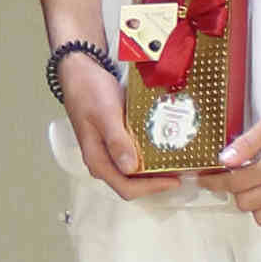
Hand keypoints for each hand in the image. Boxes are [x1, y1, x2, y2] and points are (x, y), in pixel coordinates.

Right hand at [60, 54, 183, 198]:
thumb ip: (117, 142)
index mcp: (98, 160)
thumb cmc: (89, 92)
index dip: (151, 188)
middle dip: (156, 182)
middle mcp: (103, 161)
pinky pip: (134, 156)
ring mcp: (108, 151)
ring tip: (175, 160)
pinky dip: (148, 156)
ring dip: (153, 170)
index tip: (175, 179)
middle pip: (131, 184)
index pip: (126, 187)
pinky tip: (162, 146)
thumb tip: (130, 168)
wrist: (79, 73)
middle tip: (181, 171)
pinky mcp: (115, 141)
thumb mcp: (106, 114)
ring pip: (133, 172)